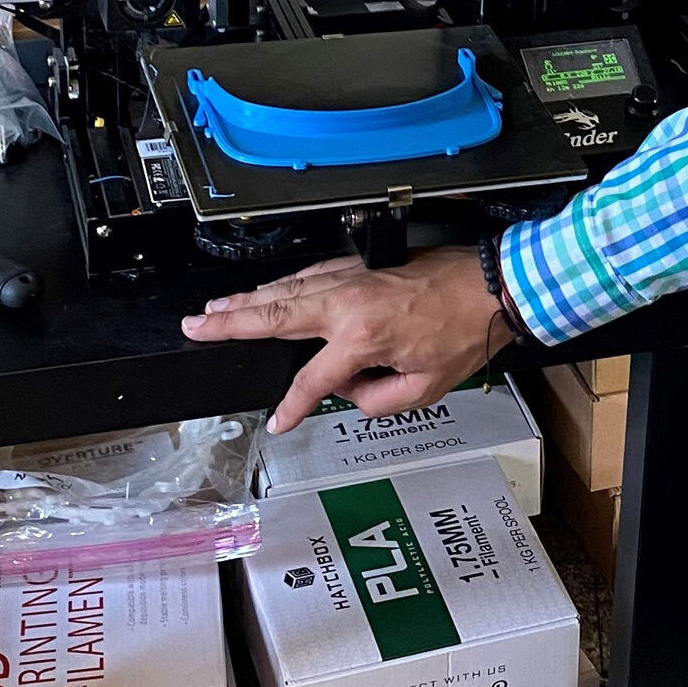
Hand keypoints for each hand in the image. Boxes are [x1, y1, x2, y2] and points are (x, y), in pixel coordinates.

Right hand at [180, 247, 509, 433]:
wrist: (492, 286)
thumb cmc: (466, 331)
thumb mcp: (425, 388)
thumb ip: (378, 400)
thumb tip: (351, 393)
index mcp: (363, 335)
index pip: (314, 380)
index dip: (294, 406)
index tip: (279, 422)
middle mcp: (350, 301)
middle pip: (275, 313)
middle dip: (230, 321)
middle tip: (195, 326)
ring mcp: (353, 277)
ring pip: (287, 288)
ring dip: (248, 300)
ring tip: (215, 310)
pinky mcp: (362, 265)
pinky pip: (310, 275)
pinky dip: (282, 284)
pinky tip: (266, 291)